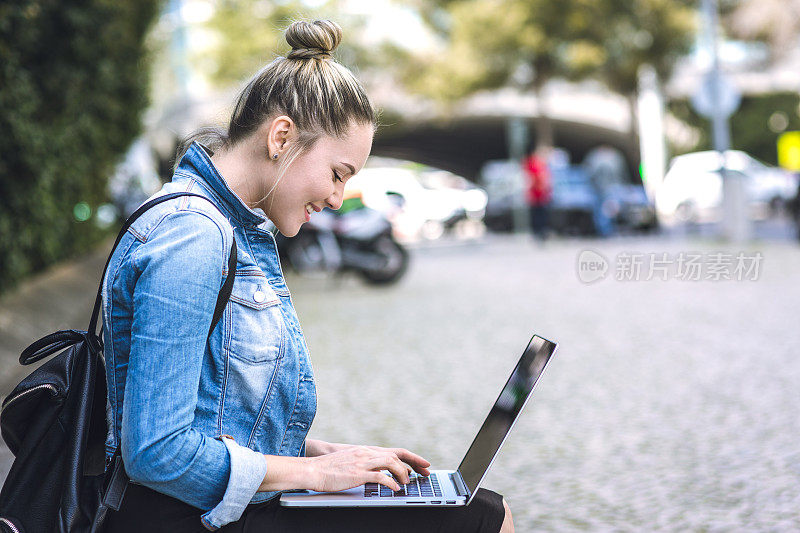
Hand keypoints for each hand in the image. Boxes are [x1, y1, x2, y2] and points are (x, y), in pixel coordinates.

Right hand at [307, 445, 430, 492]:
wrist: (313, 469)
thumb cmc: (329, 469)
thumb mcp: (350, 461)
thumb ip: (365, 463)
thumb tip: (378, 472)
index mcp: (366, 450)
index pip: (394, 451)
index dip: (411, 457)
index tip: (423, 463)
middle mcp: (367, 453)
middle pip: (397, 455)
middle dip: (414, 463)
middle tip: (425, 472)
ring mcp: (363, 462)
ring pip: (391, 463)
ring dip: (402, 473)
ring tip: (406, 483)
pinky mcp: (358, 473)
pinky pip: (380, 477)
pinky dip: (391, 483)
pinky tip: (395, 489)